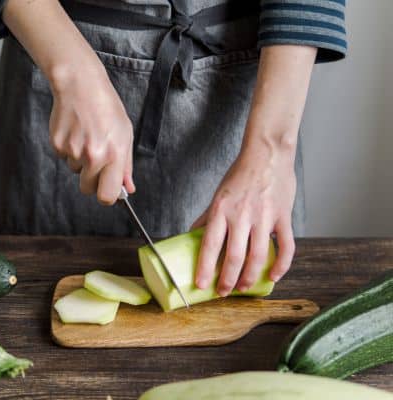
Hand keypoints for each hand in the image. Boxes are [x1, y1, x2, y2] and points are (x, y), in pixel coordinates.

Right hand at [1, 0, 134, 203]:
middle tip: (95, 159)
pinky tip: (75, 131)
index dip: (106, 196)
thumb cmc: (106, 108)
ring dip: (80, 160)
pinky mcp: (57, 144)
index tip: (107, 190)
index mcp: (114, 155)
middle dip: (91, 180)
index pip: (107, 196)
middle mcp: (93, 156)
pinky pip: (63, 157)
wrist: (81, 85)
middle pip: (87, 189)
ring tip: (86, 135)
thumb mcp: (125, 134)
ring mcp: (73, 151)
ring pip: (75, 171)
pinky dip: (68, 148)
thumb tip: (127, 188)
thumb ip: (126, 165)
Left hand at [191, 144, 296, 295]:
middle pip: (233, 256)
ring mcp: (264, 217)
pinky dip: (281, 265)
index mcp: (221, 210)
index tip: (200, 284)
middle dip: (227, 279)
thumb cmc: (240, 174)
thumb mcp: (218, 195)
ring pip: (257, 256)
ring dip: (249, 277)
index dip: (204, 268)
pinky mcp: (283, 217)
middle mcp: (241, 215)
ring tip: (242, 288)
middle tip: (222, 292)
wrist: (267, 153)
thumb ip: (208, 217)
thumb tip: (192, 234)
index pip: (209, 245)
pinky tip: (273, 276)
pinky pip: (285, 246)